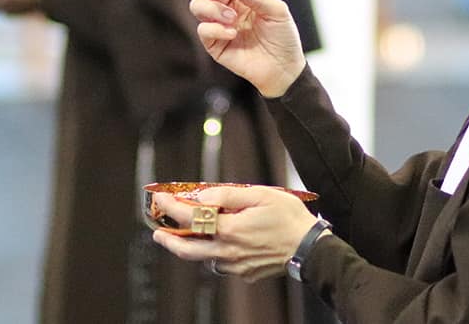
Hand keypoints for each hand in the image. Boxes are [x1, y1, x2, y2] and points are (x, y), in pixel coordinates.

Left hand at [149, 187, 317, 282]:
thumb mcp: (260, 195)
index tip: (161, 199)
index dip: (172, 208)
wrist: (311, 249)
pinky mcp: (245, 274)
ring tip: (186, 236)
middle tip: (158, 232)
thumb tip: (204, 197)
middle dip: (168, 240)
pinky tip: (217, 245)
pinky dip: (213, 255)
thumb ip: (228, 196)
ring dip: (192, 248)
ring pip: (204, 259)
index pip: (191, 219)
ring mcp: (236, 265)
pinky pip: (221, 265)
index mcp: (231, 230)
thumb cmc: (289, 219)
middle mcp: (229, 251)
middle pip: (187, 249)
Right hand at [189, 0, 305, 97]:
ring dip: (213, 7)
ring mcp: (220, 26)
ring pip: (198, 6)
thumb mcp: (277, 12)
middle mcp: (228, 9)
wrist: (284, 68)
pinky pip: (203, 30)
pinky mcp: (215, 45)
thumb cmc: (283, 39)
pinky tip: (232, 33)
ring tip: (232, 18)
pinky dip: (215, 28)